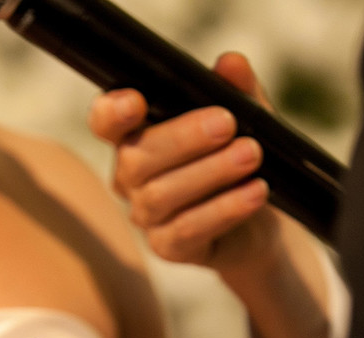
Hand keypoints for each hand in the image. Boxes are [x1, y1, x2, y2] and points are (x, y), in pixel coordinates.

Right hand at [87, 52, 293, 276]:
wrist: (257, 223)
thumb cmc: (238, 161)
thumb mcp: (246, 118)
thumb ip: (238, 90)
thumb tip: (231, 64)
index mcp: (136, 136)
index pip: (106, 121)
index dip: (112, 112)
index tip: (135, 102)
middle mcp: (130, 176)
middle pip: (136, 157)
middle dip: (183, 138)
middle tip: (228, 123)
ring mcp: (145, 215)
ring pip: (161, 195)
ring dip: (210, 172)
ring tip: (251, 155)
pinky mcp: (167, 247)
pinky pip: (187, 229)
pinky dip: (224, 209)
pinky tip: (255, 192)